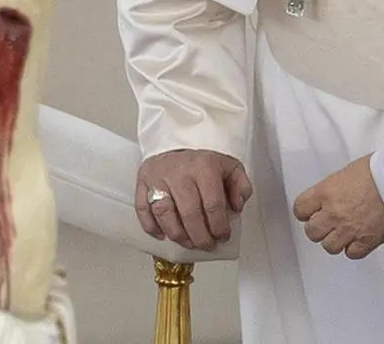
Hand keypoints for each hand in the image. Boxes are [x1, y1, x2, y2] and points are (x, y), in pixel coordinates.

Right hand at [135, 149, 252, 251]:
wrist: (179, 138)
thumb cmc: (204, 158)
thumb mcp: (230, 165)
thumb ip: (241, 186)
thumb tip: (237, 206)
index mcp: (204, 166)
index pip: (213, 204)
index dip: (219, 227)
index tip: (223, 236)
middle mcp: (180, 171)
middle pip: (189, 213)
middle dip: (200, 237)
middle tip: (207, 245)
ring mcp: (159, 176)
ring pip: (164, 214)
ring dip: (177, 235)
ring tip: (188, 242)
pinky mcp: (143, 180)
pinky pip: (142, 207)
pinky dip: (150, 225)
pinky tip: (162, 235)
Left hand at [293, 155, 383, 259]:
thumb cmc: (380, 169)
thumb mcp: (348, 171)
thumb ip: (334, 188)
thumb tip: (331, 196)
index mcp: (326, 191)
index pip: (300, 209)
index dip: (305, 211)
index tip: (309, 211)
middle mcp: (333, 212)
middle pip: (312, 232)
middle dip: (318, 227)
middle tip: (326, 222)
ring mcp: (349, 229)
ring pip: (329, 246)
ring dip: (334, 240)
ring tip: (343, 231)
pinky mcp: (367, 241)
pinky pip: (352, 253)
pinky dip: (353, 248)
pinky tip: (358, 238)